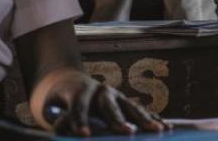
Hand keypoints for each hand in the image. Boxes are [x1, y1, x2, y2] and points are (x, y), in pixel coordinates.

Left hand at [29, 68, 166, 135]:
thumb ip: (57, 120)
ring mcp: (117, 96)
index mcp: (80, 91)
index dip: (80, 121)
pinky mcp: (127, 103)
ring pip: (131, 108)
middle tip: (128, 132)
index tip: (83, 135)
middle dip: (119, 120)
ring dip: (145, 120)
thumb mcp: (51, 107)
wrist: (73, 83)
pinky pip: (142, 112)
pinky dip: (153, 120)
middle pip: (110, 106)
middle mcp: (102, 91)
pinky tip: (166, 128)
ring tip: (156, 131)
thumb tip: (62, 132)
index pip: (79, 106)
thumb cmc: (61, 101)